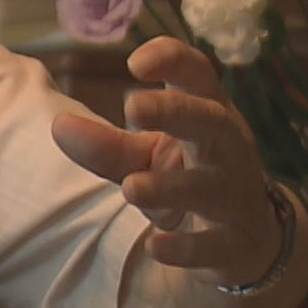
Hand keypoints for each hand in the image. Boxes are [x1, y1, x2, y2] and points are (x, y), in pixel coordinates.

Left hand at [51, 36, 278, 286]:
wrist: (248, 237)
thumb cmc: (188, 176)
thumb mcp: (147, 156)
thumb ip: (106, 144)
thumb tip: (58, 126)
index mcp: (207, 113)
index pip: (198, 75)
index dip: (173, 60)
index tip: (135, 62)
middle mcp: (228, 148)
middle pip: (211, 121)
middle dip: (175, 112)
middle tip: (132, 106)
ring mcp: (236, 195)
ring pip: (209, 187)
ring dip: (170, 186)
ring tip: (131, 187)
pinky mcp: (236, 241)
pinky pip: (216, 245)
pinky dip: (187, 248)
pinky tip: (156, 247)